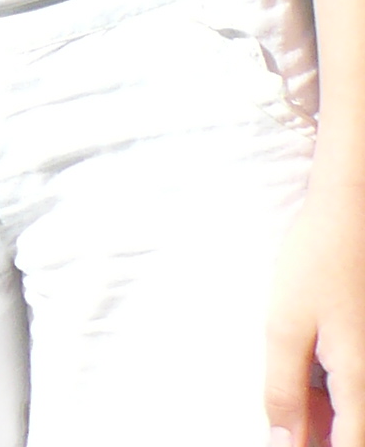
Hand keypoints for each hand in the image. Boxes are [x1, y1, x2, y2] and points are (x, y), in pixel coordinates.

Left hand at [266, 186, 364, 444]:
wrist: (353, 214)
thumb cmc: (318, 262)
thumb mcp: (285, 325)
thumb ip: (283, 388)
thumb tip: (283, 441)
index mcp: (360, 381)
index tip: (286, 446)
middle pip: (350, 430)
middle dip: (315, 435)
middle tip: (282, 424)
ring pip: (350, 409)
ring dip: (321, 416)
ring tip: (288, 408)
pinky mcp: (363, 348)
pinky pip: (349, 387)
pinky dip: (326, 394)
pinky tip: (301, 385)